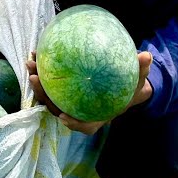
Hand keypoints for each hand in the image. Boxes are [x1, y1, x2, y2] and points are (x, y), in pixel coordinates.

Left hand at [27, 50, 153, 134]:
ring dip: (37, 82)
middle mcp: (80, 112)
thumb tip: (146, 55)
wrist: (123, 85)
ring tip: (31, 61)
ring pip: (50, 96)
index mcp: (98, 116)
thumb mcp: (139, 79)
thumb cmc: (131, 86)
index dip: (74, 123)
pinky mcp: (63, 92)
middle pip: (59, 109)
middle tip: (34, 77)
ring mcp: (70, 102)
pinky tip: (38, 52)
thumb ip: (141, 70)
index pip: (86, 125)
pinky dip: (43, 70)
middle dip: (43, 95)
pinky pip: (51, 84)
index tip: (65, 117)